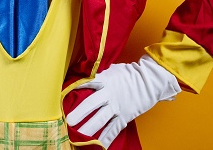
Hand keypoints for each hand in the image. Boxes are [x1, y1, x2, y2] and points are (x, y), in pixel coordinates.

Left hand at [65, 55, 179, 147]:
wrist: (150, 80)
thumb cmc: (129, 73)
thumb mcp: (112, 70)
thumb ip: (99, 75)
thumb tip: (83, 78)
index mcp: (105, 80)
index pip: (86, 84)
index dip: (74, 89)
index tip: (63, 96)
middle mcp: (109, 93)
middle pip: (91, 103)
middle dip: (79, 113)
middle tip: (68, 120)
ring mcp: (117, 106)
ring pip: (101, 118)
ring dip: (89, 127)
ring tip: (78, 135)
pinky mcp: (125, 115)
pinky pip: (114, 128)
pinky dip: (107, 137)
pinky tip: (99, 144)